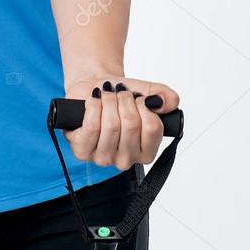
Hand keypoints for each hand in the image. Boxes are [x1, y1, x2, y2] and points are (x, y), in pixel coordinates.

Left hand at [62, 75, 179, 170]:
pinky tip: (93, 101)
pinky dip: (93, 106)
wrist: (92, 89)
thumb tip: (161, 103)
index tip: (137, 98)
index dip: (143, 105)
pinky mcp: (82, 151)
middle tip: (118, 93)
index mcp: (147, 152)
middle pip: (131, 124)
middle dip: (124, 100)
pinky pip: (91, 127)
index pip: (153, 128)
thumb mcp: (147, 92)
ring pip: (111, 125)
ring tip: (105, 95)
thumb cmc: (119, 95)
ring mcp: (104, 158)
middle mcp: (127, 160)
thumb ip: (167, 97)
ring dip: (108, 100)